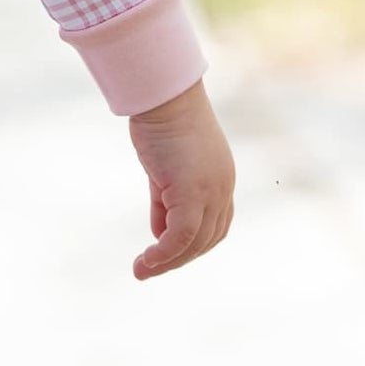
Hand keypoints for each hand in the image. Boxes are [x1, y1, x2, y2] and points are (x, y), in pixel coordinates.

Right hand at [127, 80, 234, 279]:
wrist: (163, 95)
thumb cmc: (161, 122)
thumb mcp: (164, 169)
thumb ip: (165, 201)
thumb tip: (160, 232)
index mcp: (221, 180)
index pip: (215, 225)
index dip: (194, 244)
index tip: (167, 252)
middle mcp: (223, 189)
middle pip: (209, 238)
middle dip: (180, 259)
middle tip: (150, 268)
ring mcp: (211, 192)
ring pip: (194, 243)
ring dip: (168, 262)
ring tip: (141, 270)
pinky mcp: (193, 193)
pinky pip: (180, 237)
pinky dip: (163, 254)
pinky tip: (145, 260)